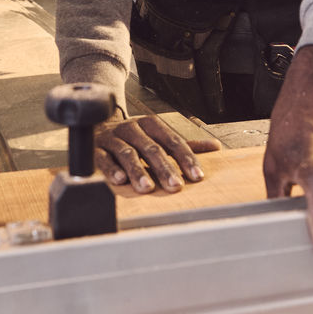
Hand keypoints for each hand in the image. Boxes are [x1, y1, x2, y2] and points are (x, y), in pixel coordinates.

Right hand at [95, 110, 220, 193]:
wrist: (97, 126)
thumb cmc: (134, 138)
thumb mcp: (158, 138)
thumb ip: (184, 145)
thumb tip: (216, 147)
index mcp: (151, 125)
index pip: (172, 141)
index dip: (186, 158)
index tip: (197, 176)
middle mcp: (133, 128)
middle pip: (151, 148)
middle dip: (164, 168)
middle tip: (175, 186)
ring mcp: (113, 138)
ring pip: (127, 153)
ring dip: (137, 171)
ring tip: (147, 188)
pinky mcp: (96, 149)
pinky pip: (103, 158)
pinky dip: (111, 169)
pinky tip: (120, 181)